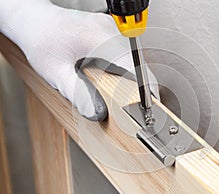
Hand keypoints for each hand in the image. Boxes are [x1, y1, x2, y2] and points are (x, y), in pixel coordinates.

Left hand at [0, 0, 158, 120]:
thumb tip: (97, 112)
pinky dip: (126, 69)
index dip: (145, 87)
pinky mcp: (109, 32)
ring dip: (134, 77)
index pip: (133, 65)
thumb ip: (77, 93)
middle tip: (137, 106)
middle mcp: (108, 30)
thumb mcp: (55, 72)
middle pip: (137, 62)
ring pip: (133, 57)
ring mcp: (111, 28)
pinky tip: (116, 79)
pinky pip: (126, 52)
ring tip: (127, 95)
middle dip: (141, 85)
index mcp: (98, 38)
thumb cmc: (40, 39)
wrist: (34, 21)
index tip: (149, 104)